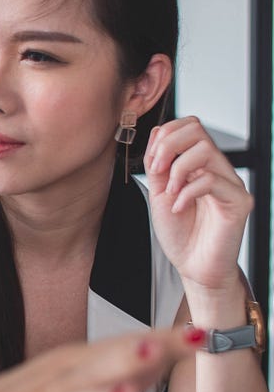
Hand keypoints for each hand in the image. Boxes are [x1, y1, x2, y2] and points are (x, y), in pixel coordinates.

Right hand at [0, 328, 199, 391]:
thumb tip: (164, 351)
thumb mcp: (61, 375)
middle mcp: (55, 389)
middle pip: (94, 368)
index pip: (119, 347)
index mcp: (67, 366)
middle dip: (125, 357)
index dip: (159, 341)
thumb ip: (111, 367)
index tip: (198, 335)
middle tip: (156, 346)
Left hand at [144, 117, 252, 304]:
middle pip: (198, 129)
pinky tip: (178, 208)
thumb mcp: (159, 192)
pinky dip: (187, 192)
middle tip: (158, 172)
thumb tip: (159, 133)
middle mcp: (218, 168)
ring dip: (178, 169)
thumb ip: (158, 164)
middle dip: (169, 146)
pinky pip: (212, 180)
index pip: (189, 126)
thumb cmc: (179, 232)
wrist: (193, 266)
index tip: (152, 163)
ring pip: (205, 150)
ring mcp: (231, 183)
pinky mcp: (239, 202)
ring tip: (170, 193)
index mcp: (199, 164)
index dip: (166, 135)